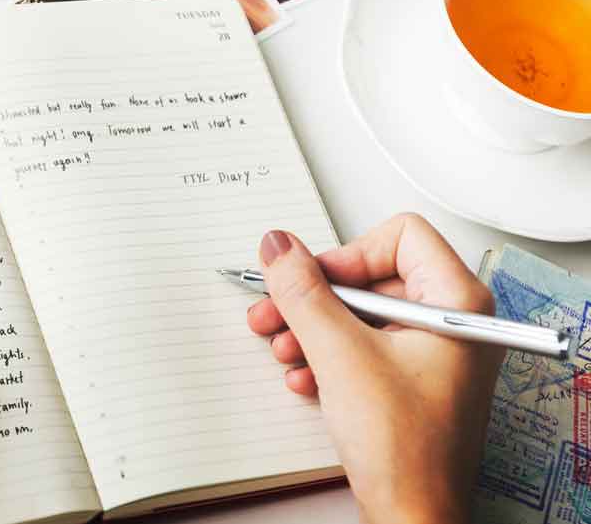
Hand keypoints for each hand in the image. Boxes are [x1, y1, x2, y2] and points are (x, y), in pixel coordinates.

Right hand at [247, 214, 501, 523]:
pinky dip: (328, 358)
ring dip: (313, 330)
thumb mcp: (340, 354)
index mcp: (457, 302)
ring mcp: (434, 354)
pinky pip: (364, 347)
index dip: (347, 253)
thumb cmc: (406, 449)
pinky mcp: (412, 381)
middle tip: (276, 311)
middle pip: (371, 277)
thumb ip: (303, 292)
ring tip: (284, 349)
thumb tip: (280, 246)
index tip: (311, 279)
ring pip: (361, 315)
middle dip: (316, 299)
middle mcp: (452, 322)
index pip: (399, 236)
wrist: (412, 519)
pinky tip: (305, 378)